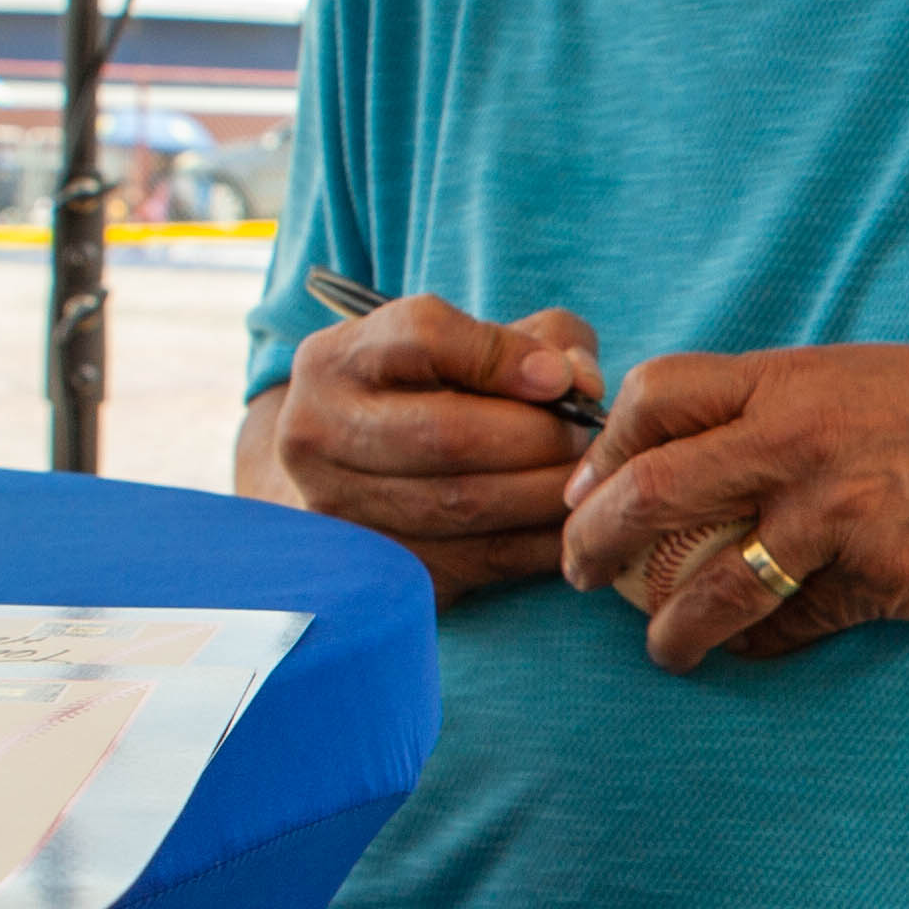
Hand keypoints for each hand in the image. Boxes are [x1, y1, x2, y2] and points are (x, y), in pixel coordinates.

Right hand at [274, 295, 602, 606]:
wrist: (349, 481)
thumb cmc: (427, 396)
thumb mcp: (467, 346)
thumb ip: (538, 340)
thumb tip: (582, 383)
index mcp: (335, 362)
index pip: (421, 337)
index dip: (503, 356)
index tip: (561, 377)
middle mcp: (318, 434)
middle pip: (447, 434)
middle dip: (540, 437)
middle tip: (590, 438)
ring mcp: (341, 511)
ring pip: (466, 504)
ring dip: (548, 492)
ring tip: (586, 478)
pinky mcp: (380, 571)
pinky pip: (481, 559)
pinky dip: (542, 542)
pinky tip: (571, 524)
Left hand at [555, 342, 908, 665]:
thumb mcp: (852, 376)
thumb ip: (768, 410)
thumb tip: (672, 457)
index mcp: (789, 380)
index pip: (656, 396)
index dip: (603, 449)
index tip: (584, 490)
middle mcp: (803, 443)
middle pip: (655, 492)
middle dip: (593, 545)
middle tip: (577, 574)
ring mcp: (843, 516)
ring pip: (716, 589)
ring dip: (673, 631)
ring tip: (665, 648)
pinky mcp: (886, 579)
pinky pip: (797, 626)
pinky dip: (767, 644)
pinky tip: (755, 648)